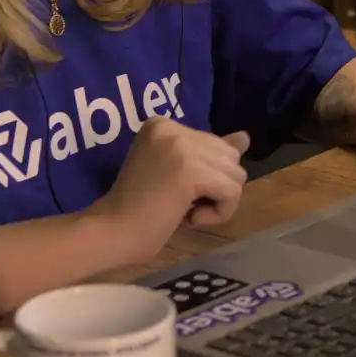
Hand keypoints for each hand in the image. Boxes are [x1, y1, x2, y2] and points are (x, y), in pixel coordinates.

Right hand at [87, 117, 249, 263]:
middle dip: (215, 186)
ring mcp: (181, 146)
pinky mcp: (191, 169)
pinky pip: (232, 190)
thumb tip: (245, 137)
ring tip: (185, 211)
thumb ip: (209, 153)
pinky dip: (220, 211)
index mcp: (163, 123)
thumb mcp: (178, 173)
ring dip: (218, 201)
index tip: (172, 190)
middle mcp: (173, 127)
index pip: (215, 145)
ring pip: (236, 174)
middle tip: (181, 203)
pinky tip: (192, 218)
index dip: (204, 175)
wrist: (110, 233)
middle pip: (229, 157)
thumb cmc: (139, 209)